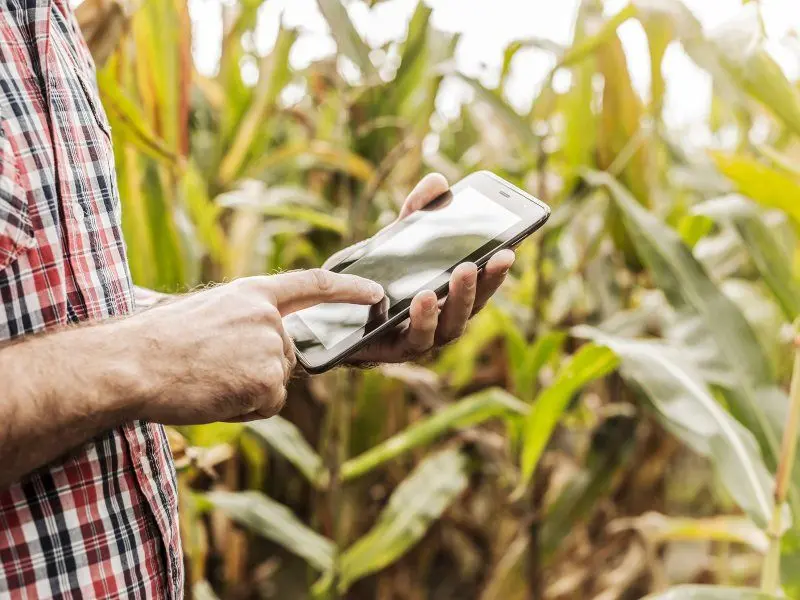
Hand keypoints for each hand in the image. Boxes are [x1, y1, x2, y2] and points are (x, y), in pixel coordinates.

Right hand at [123, 270, 382, 423]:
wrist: (132, 363)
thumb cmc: (154, 342)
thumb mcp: (205, 314)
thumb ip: (243, 323)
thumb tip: (266, 343)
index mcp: (251, 293)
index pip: (312, 285)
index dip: (348, 289)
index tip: (378, 294)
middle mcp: (269, 317)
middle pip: (286, 354)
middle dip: (258, 371)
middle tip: (212, 371)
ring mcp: (271, 347)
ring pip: (275, 382)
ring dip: (246, 391)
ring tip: (208, 381)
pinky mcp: (268, 380)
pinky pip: (266, 405)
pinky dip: (243, 409)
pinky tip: (215, 396)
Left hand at [328, 173, 515, 363]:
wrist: (325, 311)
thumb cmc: (370, 278)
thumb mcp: (393, 240)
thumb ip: (415, 213)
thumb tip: (438, 182)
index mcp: (446, 297)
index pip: (480, 284)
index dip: (498, 268)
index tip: (512, 245)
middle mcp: (440, 321)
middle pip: (473, 305)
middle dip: (489, 280)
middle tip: (500, 255)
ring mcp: (421, 338)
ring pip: (451, 326)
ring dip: (461, 298)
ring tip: (464, 270)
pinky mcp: (395, 351)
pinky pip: (415, 339)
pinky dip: (423, 319)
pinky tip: (423, 297)